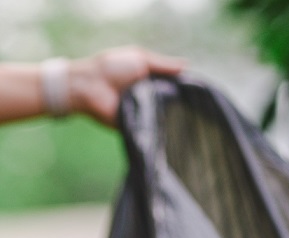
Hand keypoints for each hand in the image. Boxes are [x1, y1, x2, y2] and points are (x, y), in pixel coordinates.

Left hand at [68, 47, 184, 126]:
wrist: (90, 86)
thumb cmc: (112, 68)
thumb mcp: (140, 59)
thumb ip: (163, 65)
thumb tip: (187, 65)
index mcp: (149, 81)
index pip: (172, 87)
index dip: (184, 90)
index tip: (198, 95)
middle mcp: (147, 98)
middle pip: (169, 103)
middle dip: (179, 105)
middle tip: (195, 109)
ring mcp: (140, 113)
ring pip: (160, 117)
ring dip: (168, 116)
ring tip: (184, 119)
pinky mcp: (132, 126)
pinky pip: (147, 128)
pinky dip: (155, 127)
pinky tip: (168, 128)